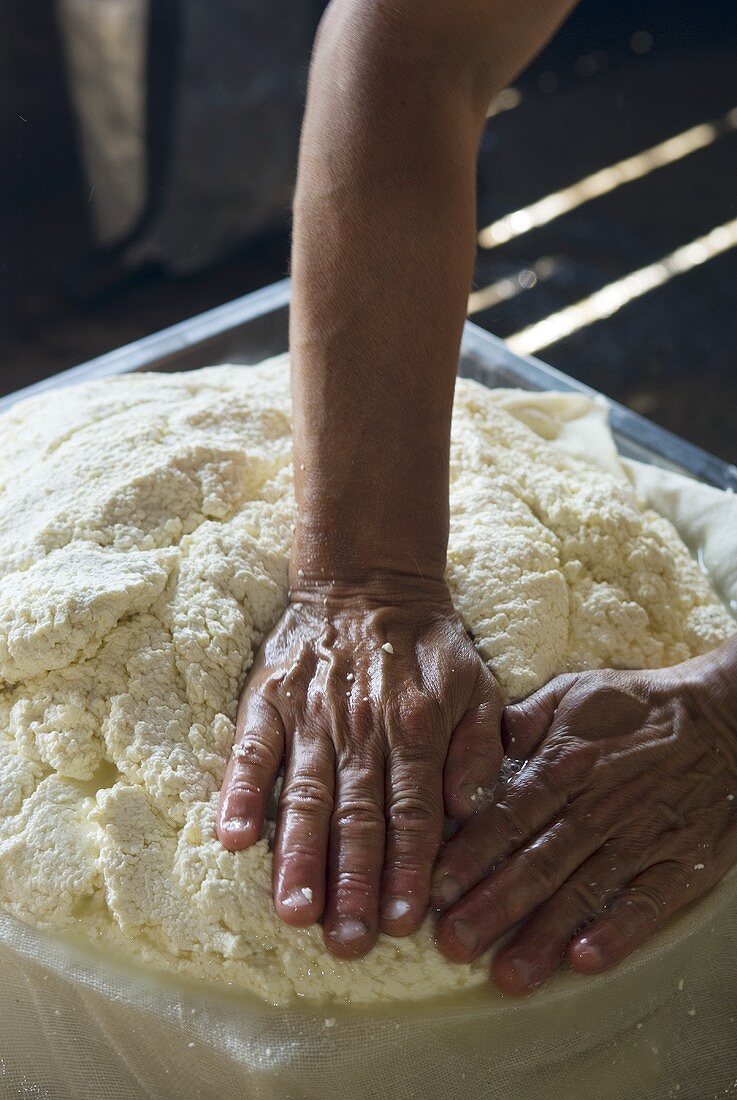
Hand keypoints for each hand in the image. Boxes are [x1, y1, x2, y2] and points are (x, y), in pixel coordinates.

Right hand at [217, 575, 502, 958]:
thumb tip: (470, 806)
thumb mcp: (477, 683)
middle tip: (346, 942)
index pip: (415, 811)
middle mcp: (363, 727)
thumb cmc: (428, 643)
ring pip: (306, 794)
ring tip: (294, 911)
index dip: (409, 869)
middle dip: (353, 882)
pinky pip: (252, 750)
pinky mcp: (269, 698)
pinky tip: (233, 838)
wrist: (367, 580)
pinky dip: (242, 792)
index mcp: (417, 726)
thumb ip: (479, 745)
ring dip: (300, 855)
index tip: (405, 922)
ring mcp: (311, 714)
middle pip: (358, 816)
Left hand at [431, 641, 736, 992]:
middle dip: (492, 906)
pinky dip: (617, 933)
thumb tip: (475, 742)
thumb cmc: (639, 706)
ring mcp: (639, 839)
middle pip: (536, 862)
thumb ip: (522, 719)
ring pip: (582, 892)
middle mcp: (595, 807)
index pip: (507, 815)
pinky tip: (586, 961)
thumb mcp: (573, 693)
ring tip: (508, 976)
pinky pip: (646, 904)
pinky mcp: (680, 865)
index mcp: (563, 765)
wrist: (724, 719)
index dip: (469, 854)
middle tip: (453, 943)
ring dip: (544, 935)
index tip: (434, 888)